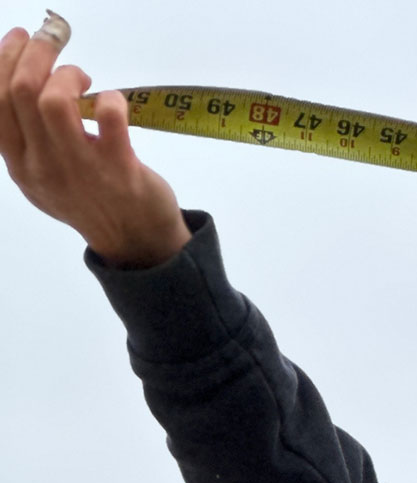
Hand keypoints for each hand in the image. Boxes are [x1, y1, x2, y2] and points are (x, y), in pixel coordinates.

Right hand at [0, 17, 189, 265]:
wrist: (136, 242)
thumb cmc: (89, 199)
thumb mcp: (42, 176)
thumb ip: (24, 137)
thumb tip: (15, 77)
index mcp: (19, 164)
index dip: (4, 60)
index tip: (20, 39)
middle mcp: (43, 167)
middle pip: (21, 92)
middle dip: (36, 53)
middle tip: (54, 40)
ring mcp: (81, 169)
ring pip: (54, 101)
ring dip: (67, 75)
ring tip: (82, 77)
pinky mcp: (120, 170)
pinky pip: (110, 117)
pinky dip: (112, 98)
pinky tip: (114, 101)